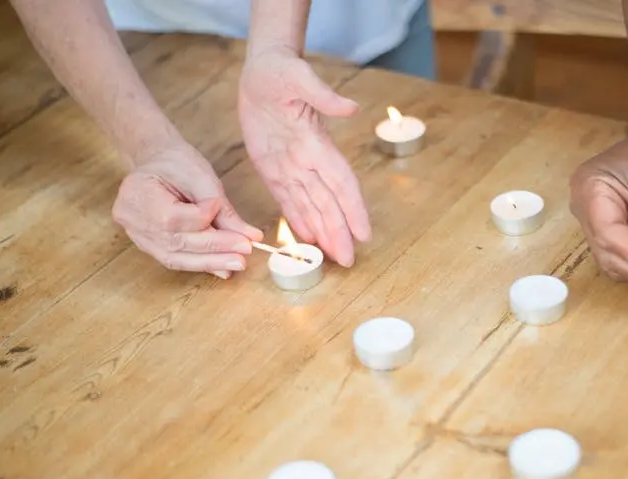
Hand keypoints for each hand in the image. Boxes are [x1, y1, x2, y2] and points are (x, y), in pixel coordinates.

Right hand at [112, 141, 262, 278]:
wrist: (155, 160)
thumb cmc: (176, 162)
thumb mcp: (201, 177)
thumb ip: (223, 209)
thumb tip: (250, 236)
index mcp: (137, 194)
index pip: (175, 218)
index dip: (205, 218)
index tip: (227, 213)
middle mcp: (131, 220)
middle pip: (177, 243)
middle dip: (215, 248)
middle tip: (245, 250)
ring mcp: (137, 235)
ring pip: (176, 258)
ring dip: (210, 262)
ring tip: (237, 262)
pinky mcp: (148, 245)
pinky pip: (175, 259)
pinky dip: (200, 263)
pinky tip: (222, 266)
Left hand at [238, 46, 369, 266]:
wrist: (263, 69)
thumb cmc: (281, 70)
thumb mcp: (299, 77)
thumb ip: (323, 95)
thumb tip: (350, 107)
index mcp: (318, 144)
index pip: (342, 183)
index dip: (353, 209)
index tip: (364, 233)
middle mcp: (310, 161)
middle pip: (329, 204)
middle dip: (339, 233)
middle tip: (347, 261)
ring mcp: (293, 167)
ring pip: (312, 207)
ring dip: (323, 233)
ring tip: (333, 258)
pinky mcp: (273, 168)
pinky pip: (288, 201)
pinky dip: (299, 221)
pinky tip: (308, 239)